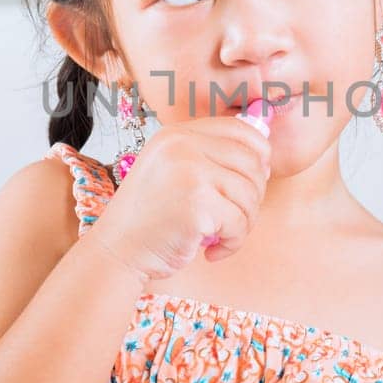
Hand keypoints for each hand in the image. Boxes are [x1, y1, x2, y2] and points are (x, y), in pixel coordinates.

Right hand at [89, 113, 270, 283]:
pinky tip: (212, 252)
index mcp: (177, 133)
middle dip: (253, 196)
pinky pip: (240, 222)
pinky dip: (233, 243)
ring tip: (221, 238)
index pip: (240, 130)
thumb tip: (265, 160)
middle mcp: (182, 144)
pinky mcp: (197, 202)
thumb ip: (209, 159)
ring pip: (250, 193)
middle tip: (235, 220)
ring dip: (244, 224)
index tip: (255, 180)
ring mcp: (189, 170)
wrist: (117, 251)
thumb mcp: (173, 173)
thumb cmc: (151, 220)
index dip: (259, 155)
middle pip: (252, 162)